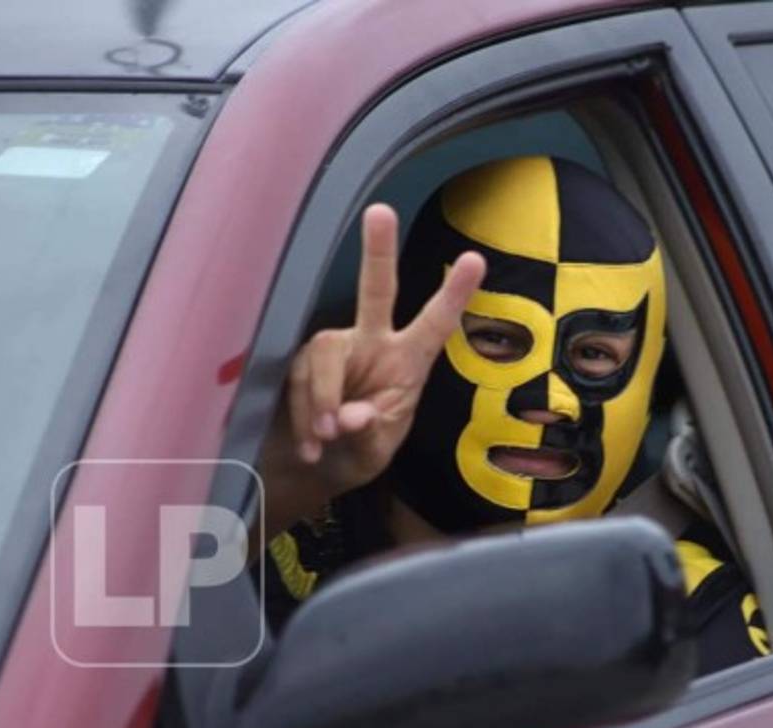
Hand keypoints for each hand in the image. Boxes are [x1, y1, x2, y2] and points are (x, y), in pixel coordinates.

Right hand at [285, 203, 484, 498]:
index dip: (453, 294)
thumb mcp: (373, 452)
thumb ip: (368, 433)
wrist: (313, 470)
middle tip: (381, 212)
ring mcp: (332, 349)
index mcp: (407, 361)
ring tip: (326, 440)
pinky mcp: (297, 361)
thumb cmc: (356, 452)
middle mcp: (371, 342)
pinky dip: (304, 415)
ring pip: (323, 355)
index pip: (434, 325)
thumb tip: (350, 415)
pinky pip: (298, 379)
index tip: (475, 259)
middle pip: (375, 291)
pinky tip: (310, 445)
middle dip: (377, 251)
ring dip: (322, 400)